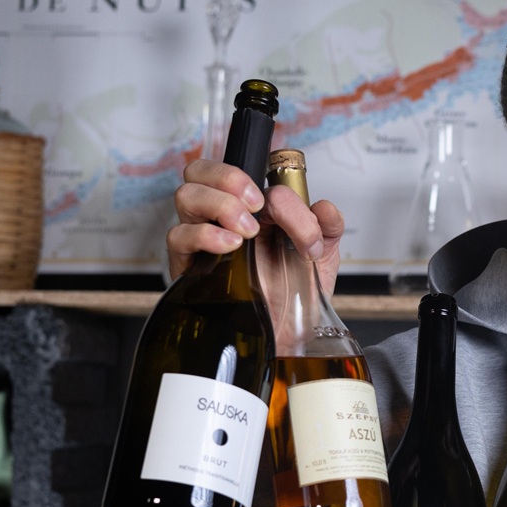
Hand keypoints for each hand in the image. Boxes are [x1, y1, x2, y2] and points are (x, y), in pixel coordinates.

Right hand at [166, 159, 345, 294]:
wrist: (287, 334)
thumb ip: (328, 227)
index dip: (265, 186)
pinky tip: (230, 248)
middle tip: (255, 206)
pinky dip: (204, 235)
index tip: (285, 212)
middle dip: (228, 178)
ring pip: (186, 196)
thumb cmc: (296, 293)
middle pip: (199, 171)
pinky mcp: (189, 268)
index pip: (242, 172)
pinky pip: (178, 237)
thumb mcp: (322, 256)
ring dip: (219, 206)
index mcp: (252, 208)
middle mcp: (222, 218)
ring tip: (246, 233)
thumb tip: (324, 208)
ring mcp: (203, 240)